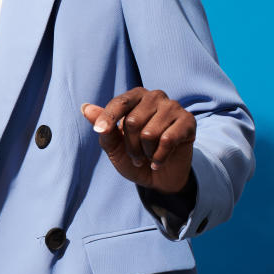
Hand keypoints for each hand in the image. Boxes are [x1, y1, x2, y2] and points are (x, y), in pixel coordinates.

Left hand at [80, 88, 195, 194]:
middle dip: (130, 146)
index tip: (99, 131)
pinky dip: (159, 156)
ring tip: (148, 155)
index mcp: (135, 96)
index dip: (107, 118)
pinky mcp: (188, 121)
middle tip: (136, 156)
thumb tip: (85, 108)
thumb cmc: (134, 156)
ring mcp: (173, 107)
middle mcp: (155, 97)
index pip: (119, 103)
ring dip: (145, 152)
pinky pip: (168, 140)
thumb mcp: (113, 146)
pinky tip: (159, 160)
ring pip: (149, 133)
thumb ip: (104, 128)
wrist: (159, 177)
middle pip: (132, 121)